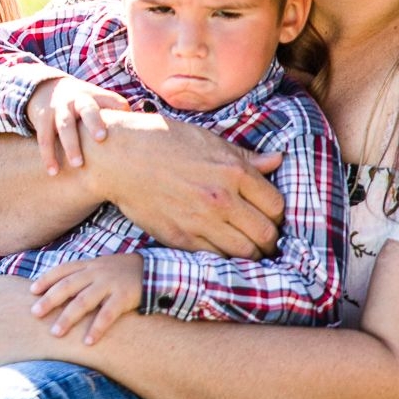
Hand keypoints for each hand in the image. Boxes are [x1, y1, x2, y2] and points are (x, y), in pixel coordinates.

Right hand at [28, 77, 129, 174]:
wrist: (48, 89)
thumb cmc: (83, 103)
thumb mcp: (99, 100)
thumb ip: (118, 112)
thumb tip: (149, 130)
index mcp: (95, 97)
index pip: (109, 100)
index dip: (115, 108)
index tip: (125, 118)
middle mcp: (77, 100)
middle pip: (86, 110)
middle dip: (92, 122)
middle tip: (100, 139)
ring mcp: (58, 109)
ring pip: (64, 126)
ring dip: (70, 145)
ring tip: (77, 164)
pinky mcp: (43, 120)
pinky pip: (44, 139)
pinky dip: (48, 156)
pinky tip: (53, 171)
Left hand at [31, 254, 142, 344]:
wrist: (153, 270)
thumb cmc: (119, 273)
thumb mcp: (99, 268)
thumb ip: (80, 276)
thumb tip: (53, 291)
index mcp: (88, 265)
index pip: (62, 270)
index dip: (46, 280)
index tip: (31, 291)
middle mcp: (96, 273)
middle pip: (68, 286)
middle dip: (50, 300)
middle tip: (34, 314)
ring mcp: (110, 284)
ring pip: (84, 301)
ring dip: (68, 318)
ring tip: (56, 333)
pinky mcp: (124, 296)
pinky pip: (108, 314)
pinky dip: (97, 328)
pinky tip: (87, 342)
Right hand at [93, 112, 285, 258]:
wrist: (120, 158)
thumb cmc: (164, 142)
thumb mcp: (209, 141)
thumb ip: (246, 157)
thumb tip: (278, 160)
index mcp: (234, 172)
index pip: (276, 205)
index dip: (277, 213)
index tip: (270, 215)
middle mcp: (221, 200)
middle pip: (266, 234)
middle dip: (270, 238)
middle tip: (264, 237)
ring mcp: (200, 222)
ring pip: (245, 253)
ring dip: (251, 253)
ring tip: (247, 247)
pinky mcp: (180, 238)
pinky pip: (215, 258)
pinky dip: (223, 257)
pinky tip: (221, 249)